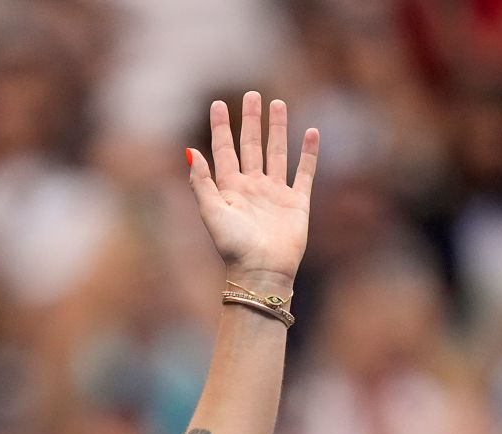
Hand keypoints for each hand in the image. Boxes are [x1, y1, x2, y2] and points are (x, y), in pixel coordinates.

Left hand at [188, 91, 318, 289]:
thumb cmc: (233, 246)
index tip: (217, 104)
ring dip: (278, 129)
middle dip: (251, 120)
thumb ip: (201, 182)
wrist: (262, 271)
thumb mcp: (211, 212)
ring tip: (278, 104)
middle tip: (253, 94)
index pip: (224, 150)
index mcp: (229, 189)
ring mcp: (276, 194)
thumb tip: (189, 150)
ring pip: (277, 153)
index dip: (221, 127)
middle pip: (251, 145)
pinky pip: (304, 173)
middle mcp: (252, 188)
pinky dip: (309, 154)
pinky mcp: (297, 203)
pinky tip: (311, 133)